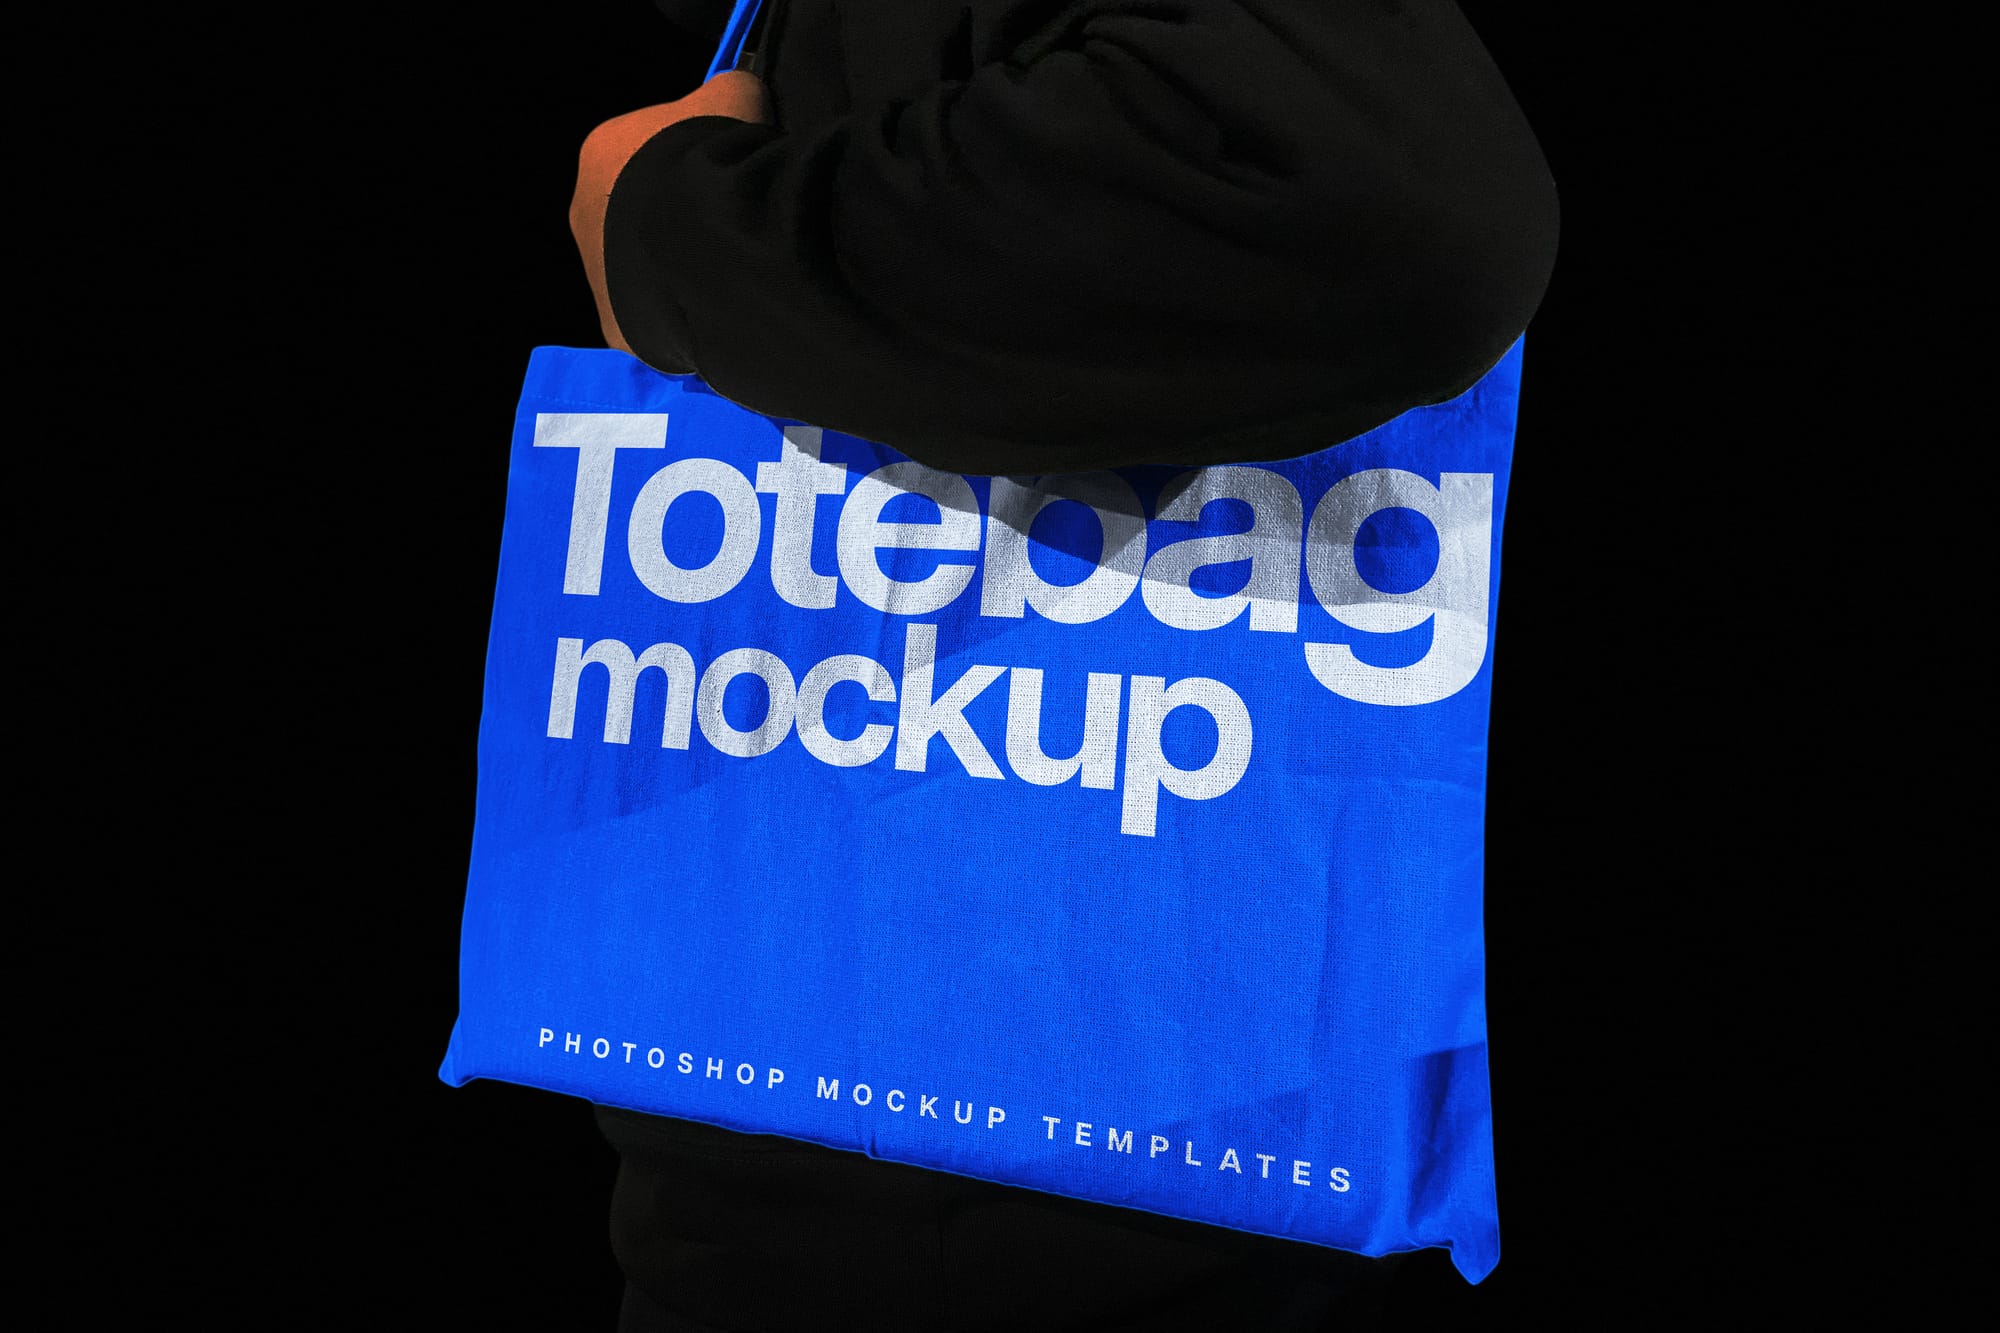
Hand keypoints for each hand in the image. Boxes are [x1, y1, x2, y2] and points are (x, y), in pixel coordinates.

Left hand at [570, 70, 771, 352]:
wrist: (702, 237)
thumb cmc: (709, 156)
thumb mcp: (733, 96)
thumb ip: (728, 92)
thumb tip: (735, 94)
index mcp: (601, 152)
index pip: (648, 155)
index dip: (692, 166)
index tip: (726, 177)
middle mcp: (583, 212)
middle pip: (638, 216)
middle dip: (678, 222)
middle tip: (727, 227)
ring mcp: (595, 275)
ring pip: (643, 270)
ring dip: (677, 269)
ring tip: (726, 272)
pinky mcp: (616, 326)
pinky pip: (652, 318)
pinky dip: (680, 315)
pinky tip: (716, 307)